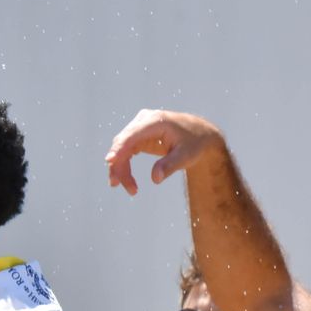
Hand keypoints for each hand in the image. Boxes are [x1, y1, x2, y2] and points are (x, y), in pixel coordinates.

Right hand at [105, 109, 226, 195]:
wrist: (200, 136)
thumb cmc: (194, 144)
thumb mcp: (186, 156)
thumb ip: (170, 165)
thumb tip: (155, 179)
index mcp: (156, 121)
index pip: (132, 135)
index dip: (119, 148)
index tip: (109, 161)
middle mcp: (144, 120)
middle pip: (123, 144)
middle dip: (120, 166)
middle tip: (127, 188)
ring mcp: (139, 127)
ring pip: (121, 149)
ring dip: (120, 169)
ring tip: (131, 189)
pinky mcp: (138, 135)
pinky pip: (125, 151)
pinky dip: (123, 165)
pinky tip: (126, 180)